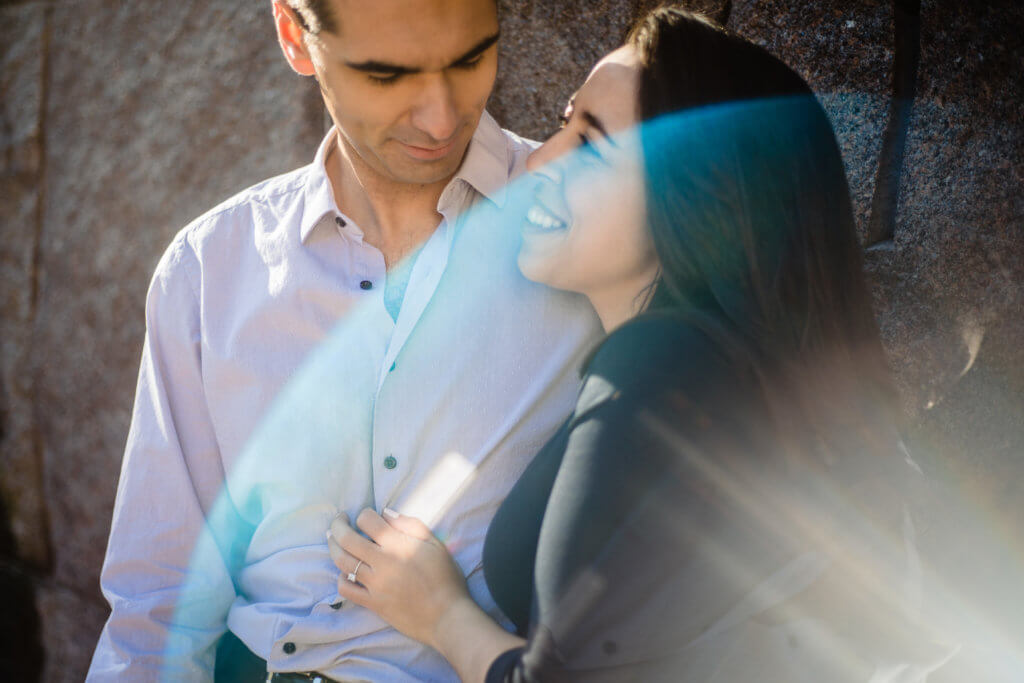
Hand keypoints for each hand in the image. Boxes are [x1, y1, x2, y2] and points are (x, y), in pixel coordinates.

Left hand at [327, 508, 473, 649]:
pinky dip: (341, 577)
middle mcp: (382, 562)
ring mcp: (375, 584)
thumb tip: (386, 513)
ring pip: (342, 561)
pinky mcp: (372, 603)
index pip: (368, 521)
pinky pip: (346, 589)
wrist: (446, 616)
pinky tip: (345, 571)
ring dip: (333, 547)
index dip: (364, 514)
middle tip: (338, 520)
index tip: (366, 516)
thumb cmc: (445, 578)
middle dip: (338, 525)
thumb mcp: (436, 545)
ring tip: (333, 539)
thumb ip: (411, 525)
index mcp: (398, 545)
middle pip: (347, 539)